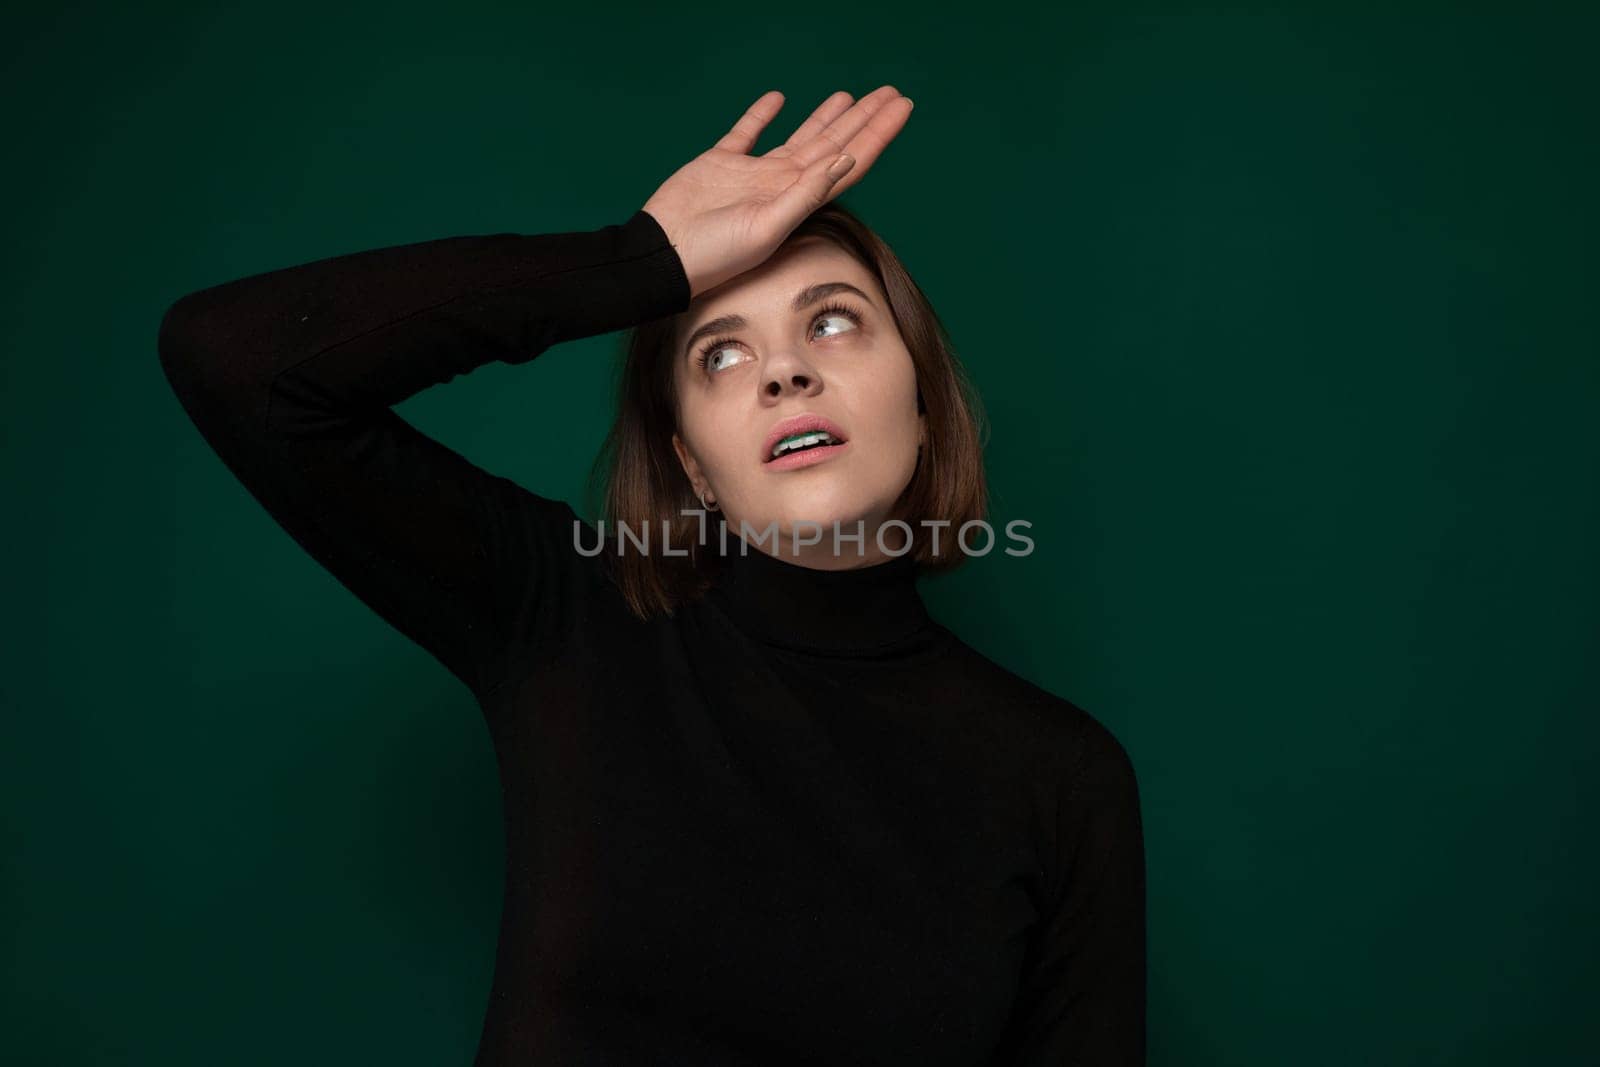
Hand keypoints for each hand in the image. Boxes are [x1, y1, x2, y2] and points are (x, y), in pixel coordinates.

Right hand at [641, 86, 913, 299]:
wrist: (662, 256)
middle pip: (833, 145)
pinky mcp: (719, 163)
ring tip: (849, 96)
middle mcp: (781, 185)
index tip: (901, 107)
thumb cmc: (714, 255)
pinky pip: (746, 134)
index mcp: (798, 200)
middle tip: (890, 93)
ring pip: (798, 137)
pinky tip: (778, 99)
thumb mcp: (766, 228)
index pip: (849, 161)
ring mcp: (751, 174)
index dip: (877, 134)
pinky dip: (761, 116)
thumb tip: (844, 160)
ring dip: (825, 117)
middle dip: (863, 119)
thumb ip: (805, 194)